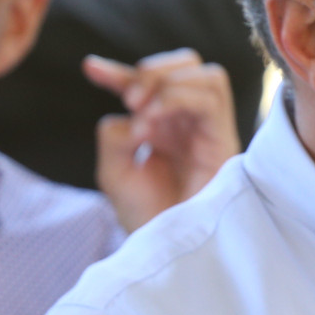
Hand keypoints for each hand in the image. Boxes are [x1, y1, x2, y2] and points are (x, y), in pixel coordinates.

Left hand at [86, 48, 240, 232]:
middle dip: (151, 70)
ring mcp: (208, 130)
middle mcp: (187, 123)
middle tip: (128, 100)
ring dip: (166, 83)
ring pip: (205, 74)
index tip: (90, 67)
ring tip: (141, 114)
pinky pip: (211, 97)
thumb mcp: (114, 171)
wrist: (165, 249)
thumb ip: (114, 133)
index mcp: (161, 127)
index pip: (144, 85)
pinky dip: (176, 98)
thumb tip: (131, 111)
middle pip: (185, 64)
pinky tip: (151, 124)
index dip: (117, 71)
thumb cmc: (143, 216)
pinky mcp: (224, 140)